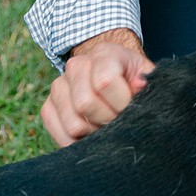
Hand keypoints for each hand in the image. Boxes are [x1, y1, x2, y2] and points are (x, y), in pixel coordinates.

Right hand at [41, 28, 154, 146]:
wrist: (112, 77)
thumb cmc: (132, 80)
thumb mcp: (145, 77)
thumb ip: (147, 83)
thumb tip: (139, 85)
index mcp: (105, 54)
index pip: (104, 82)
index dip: (120, 104)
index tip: (131, 110)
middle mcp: (76, 65)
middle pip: (85, 104)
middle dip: (107, 121)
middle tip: (119, 121)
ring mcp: (59, 86)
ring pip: (73, 123)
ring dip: (93, 134)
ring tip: (106, 127)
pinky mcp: (49, 106)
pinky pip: (58, 132)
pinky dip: (77, 142)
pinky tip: (91, 134)